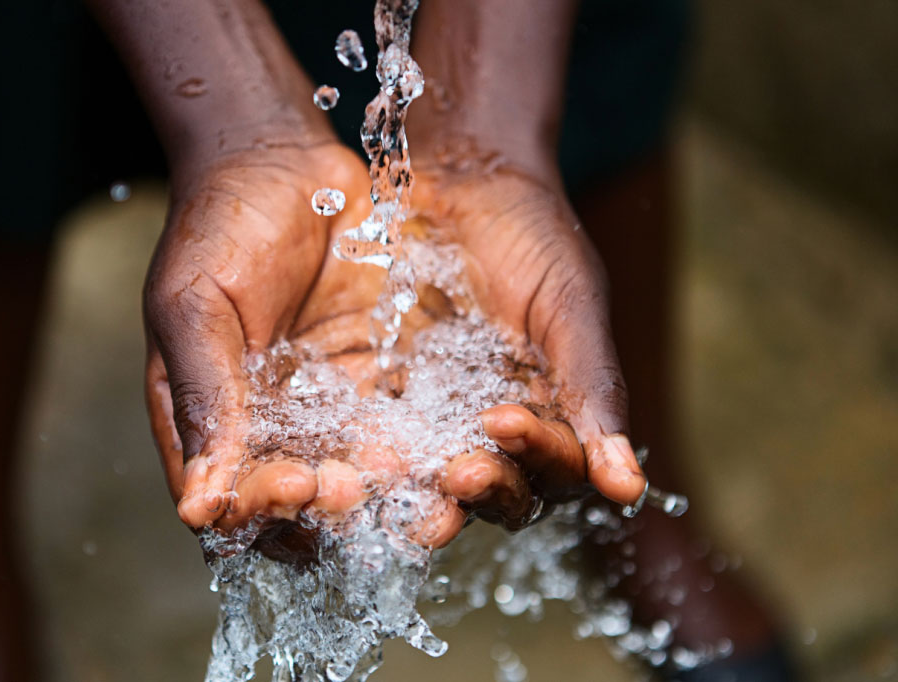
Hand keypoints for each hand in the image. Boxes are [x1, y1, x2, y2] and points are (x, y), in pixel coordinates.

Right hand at [143, 143, 527, 551]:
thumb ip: (203, 399)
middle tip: (358, 488)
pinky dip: (420, 441)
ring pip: (356, 469)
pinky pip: (402, 422)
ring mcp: (329, 405)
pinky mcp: (380, 377)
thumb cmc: (217, 226)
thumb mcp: (193, 308)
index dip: (263, 508)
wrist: (282, 163)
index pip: (232, 498)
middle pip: (300, 498)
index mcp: (210, 421)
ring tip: (403, 472)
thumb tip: (199, 508)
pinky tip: (442, 443)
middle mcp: (271, 427)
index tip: (297, 486)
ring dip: (380, 485)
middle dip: (329, 504)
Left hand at [410, 159, 648, 508]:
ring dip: (430, 484)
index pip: (559, 465)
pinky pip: (386, 437)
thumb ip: (595, 388)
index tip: (506, 422)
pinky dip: (379, 452)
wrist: (464, 179)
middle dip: (485, 484)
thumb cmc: (532, 234)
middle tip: (459, 470)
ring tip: (410, 476)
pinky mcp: (391, 398)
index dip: (538, 454)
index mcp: (558, 411)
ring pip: (442, 476)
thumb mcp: (570, 304)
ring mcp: (444, 415)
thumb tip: (628, 488)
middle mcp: (503, 425)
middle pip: (502, 487)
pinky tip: (362, 452)